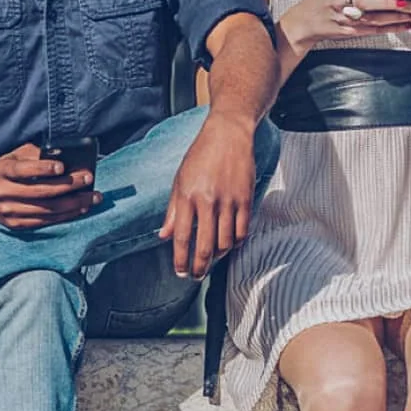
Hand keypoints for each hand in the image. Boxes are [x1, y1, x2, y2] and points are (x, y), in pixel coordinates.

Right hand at [0, 143, 100, 229]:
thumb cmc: (4, 171)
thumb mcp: (13, 157)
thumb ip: (33, 154)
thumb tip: (63, 156)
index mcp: (1, 171)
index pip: (21, 170)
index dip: (42, 168)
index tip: (62, 166)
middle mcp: (2, 192)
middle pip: (40, 192)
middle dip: (68, 186)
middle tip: (88, 178)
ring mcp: (8, 211)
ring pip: (46, 209)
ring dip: (73, 204)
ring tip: (93, 197)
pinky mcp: (15, 225)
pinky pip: (45, 222)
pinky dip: (65, 216)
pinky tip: (80, 208)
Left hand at [158, 111, 257, 279]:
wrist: (228, 134)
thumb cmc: (201, 155)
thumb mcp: (180, 179)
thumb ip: (173, 210)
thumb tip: (164, 236)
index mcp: (188, 195)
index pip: (183, 237)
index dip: (181, 259)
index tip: (180, 272)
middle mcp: (208, 200)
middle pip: (205, 246)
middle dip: (199, 267)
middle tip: (196, 276)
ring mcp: (229, 201)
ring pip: (226, 243)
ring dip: (218, 256)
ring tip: (212, 258)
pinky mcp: (246, 199)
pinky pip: (242, 231)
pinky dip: (235, 243)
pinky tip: (229, 244)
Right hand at [279, 0, 410, 48]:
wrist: (303, 25)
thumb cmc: (321, 2)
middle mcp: (338, 4)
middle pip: (363, 3)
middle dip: (385, 2)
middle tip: (403, 0)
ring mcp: (344, 20)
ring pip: (372, 19)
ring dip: (394, 16)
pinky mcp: (349, 33)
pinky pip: (373, 30)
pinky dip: (391, 27)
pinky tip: (406, 25)